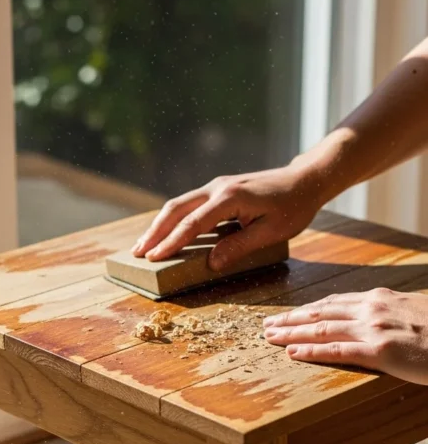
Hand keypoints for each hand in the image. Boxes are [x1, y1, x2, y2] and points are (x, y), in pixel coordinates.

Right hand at [132, 167, 322, 269]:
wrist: (305, 180)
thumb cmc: (293, 207)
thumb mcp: (271, 232)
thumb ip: (240, 247)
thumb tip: (211, 263)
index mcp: (229, 198)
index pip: (192, 223)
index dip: (172, 242)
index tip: (154, 258)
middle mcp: (217, 188)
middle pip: (176, 209)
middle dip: (155, 231)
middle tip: (137, 253)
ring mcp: (216, 186)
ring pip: (179, 204)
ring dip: (160, 224)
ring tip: (144, 245)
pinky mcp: (219, 190)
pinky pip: (189, 204)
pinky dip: (174, 218)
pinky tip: (166, 232)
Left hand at [263, 288, 427, 385]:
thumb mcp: (414, 313)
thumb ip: (391, 314)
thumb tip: (378, 320)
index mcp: (380, 299)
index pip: (334, 303)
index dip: (307, 310)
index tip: (288, 315)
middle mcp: (372, 309)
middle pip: (321, 314)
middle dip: (291, 319)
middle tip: (266, 324)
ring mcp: (375, 329)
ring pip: (322, 330)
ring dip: (291, 333)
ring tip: (269, 337)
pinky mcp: (380, 351)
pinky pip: (337, 351)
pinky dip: (311, 352)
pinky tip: (292, 353)